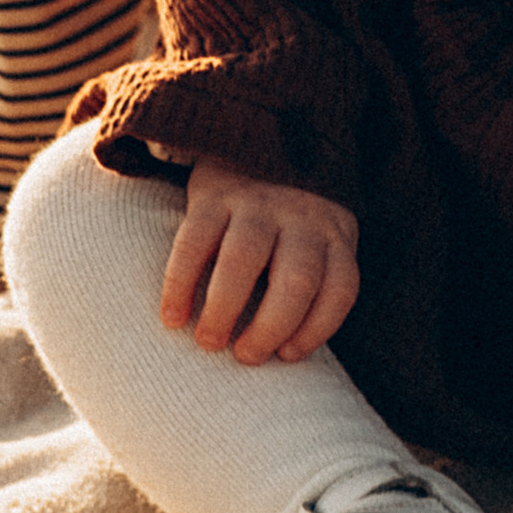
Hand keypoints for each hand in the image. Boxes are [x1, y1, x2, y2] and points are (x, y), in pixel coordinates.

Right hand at [161, 159, 358, 364]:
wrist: (256, 153)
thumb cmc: (285, 233)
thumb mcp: (316, 251)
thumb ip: (310, 293)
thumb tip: (282, 360)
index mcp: (335, 235)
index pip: (340, 287)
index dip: (316, 330)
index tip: (286, 356)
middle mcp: (302, 216)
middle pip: (296, 278)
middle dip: (270, 327)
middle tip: (244, 356)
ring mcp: (260, 202)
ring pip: (245, 256)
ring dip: (224, 308)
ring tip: (208, 342)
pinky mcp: (217, 194)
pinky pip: (196, 240)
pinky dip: (181, 283)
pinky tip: (172, 317)